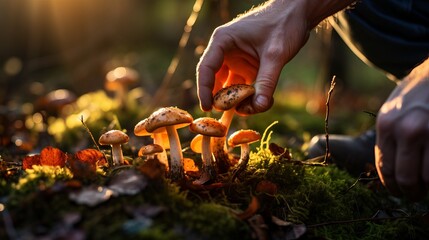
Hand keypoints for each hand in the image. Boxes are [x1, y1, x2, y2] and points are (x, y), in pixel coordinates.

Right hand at [196, 0, 353, 114]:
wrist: (299, 15)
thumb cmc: (284, 24)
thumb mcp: (276, 54)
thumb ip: (267, 81)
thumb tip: (260, 107)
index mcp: (223, 41)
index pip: (206, 68)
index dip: (204, 90)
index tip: (207, 108)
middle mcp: (225, 52)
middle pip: (215, 81)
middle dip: (223, 99)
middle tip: (233, 113)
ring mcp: (236, 60)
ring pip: (230, 87)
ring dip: (238, 100)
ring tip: (252, 109)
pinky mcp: (247, 68)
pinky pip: (243, 87)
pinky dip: (250, 97)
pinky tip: (262, 103)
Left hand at [375, 58, 428, 200]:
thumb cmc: (412, 96)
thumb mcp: (390, 113)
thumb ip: (388, 139)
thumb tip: (389, 171)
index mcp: (387, 126)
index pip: (385, 167)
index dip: (391, 185)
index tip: (396, 191)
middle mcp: (407, 130)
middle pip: (406, 177)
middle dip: (410, 192)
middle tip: (413, 195)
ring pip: (428, 177)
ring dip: (427, 187)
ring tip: (426, 187)